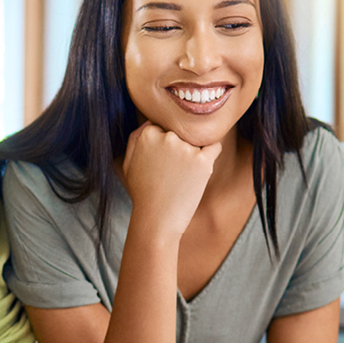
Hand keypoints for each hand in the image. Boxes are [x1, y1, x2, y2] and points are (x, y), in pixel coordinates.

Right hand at [121, 123, 221, 240]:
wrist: (157, 220)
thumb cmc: (142, 193)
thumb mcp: (129, 163)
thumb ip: (136, 138)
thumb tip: (150, 122)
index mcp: (147, 134)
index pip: (163, 127)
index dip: (163, 144)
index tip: (161, 161)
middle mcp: (167, 137)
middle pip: (180, 133)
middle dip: (179, 147)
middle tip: (172, 171)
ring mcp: (186, 148)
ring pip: (196, 141)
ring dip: (193, 153)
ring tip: (182, 177)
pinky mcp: (202, 161)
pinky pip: (214, 147)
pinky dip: (211, 153)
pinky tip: (203, 165)